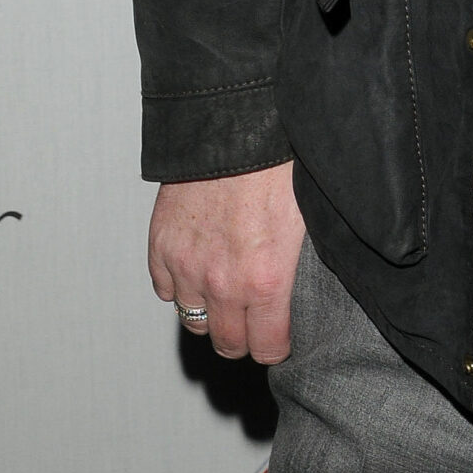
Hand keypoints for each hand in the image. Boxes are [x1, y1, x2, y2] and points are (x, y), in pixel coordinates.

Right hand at [148, 162, 304, 363]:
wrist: (235, 124)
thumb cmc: (279, 163)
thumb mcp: (309, 220)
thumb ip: (303, 266)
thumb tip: (311, 289)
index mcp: (266, 280)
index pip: (267, 348)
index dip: (277, 345)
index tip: (281, 335)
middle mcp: (222, 282)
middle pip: (226, 345)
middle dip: (243, 338)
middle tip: (254, 320)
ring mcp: (187, 266)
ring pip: (194, 320)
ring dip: (211, 312)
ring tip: (226, 292)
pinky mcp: (161, 246)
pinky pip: (166, 290)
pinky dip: (180, 285)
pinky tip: (198, 267)